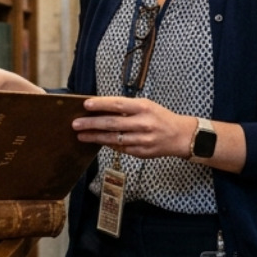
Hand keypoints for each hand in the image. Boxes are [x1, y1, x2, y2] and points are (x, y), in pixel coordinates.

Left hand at [74, 96, 191, 159]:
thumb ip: (126, 108)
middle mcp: (143, 124)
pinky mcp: (142, 153)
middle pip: (112, 124)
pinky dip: (109, 144)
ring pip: (113, 139)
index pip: (118, 104)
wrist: (181, 136)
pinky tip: (98, 141)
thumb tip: (100, 109)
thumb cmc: (160, 117)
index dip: (101, 104)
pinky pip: (121, 148)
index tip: (86, 104)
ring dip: (95, 137)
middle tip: (75, 124)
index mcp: (144, 108)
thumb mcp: (146, 106)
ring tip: (81, 135)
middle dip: (91, 124)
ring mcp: (142, 140)